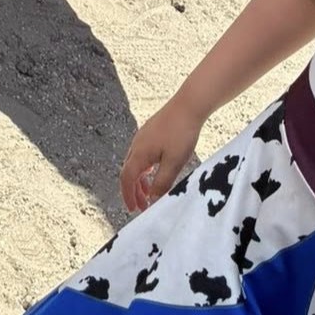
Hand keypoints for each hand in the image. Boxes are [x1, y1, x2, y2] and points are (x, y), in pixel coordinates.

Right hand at [118, 95, 203, 212]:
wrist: (188, 105)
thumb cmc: (181, 133)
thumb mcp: (174, 163)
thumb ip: (162, 182)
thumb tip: (152, 198)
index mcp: (139, 153)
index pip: (126, 178)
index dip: (128, 195)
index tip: (133, 210)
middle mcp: (137, 144)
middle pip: (129, 171)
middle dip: (134, 191)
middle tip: (142, 206)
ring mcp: (143, 136)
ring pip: (136, 163)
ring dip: (140, 180)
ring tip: (150, 192)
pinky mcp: (152, 132)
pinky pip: (143, 154)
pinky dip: (146, 168)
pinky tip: (156, 171)